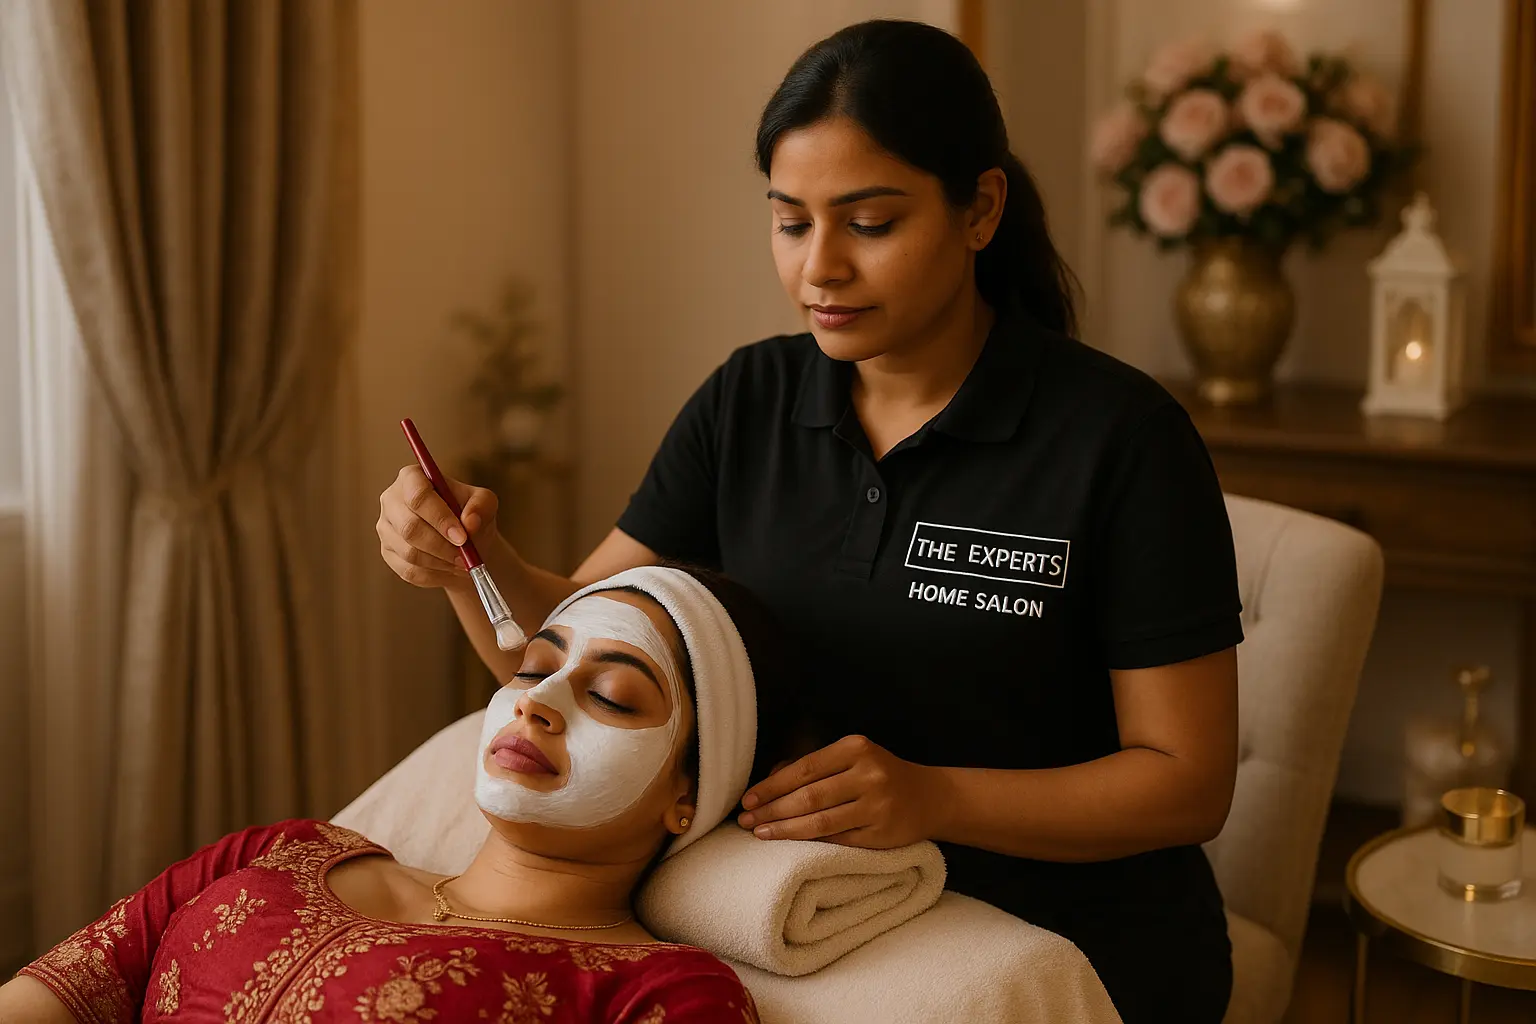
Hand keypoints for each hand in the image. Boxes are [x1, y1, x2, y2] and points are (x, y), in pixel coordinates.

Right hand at [377, 465, 501, 590]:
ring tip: (463, 562)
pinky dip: (435, 574)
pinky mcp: (387, 552)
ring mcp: (386, 528)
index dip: (439, 518)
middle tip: (465, 556)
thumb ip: (481, 506)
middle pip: (409, 527)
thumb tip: (469, 522)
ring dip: (441, 562)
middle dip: (441, 546)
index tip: (462, 537)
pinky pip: (409, 570)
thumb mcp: (485, 503)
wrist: (466, 542)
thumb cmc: (471, 515)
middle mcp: (392, 500)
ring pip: (409, 552)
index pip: (418, 496)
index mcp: (412, 478)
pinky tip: (449, 568)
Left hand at [735, 735, 945, 848]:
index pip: (804, 769)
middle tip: (746, 821)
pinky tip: (791, 843)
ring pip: (821, 822)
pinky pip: (838, 840)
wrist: (931, 797)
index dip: (772, 787)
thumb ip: (814, 766)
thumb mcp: (852, 758)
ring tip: (761, 834)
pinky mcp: (882, 834)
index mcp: (855, 748)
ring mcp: (877, 806)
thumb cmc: (880, 774)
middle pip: (809, 797)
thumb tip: (770, 782)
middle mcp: (868, 774)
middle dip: (773, 810)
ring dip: (786, 830)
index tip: (748, 799)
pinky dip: (811, 842)